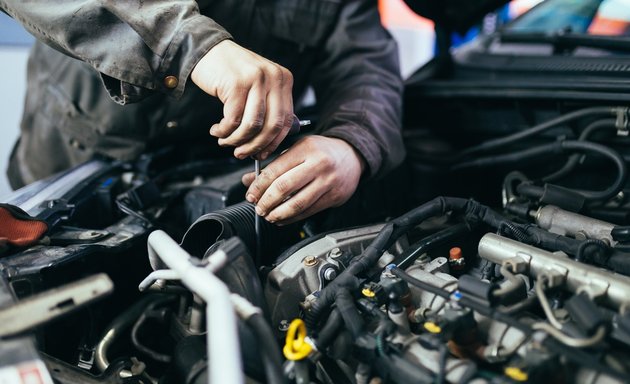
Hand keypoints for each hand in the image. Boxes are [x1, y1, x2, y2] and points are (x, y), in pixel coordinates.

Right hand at [191, 40, 293, 158]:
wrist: (207, 50)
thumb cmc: (231, 74)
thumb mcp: (258, 87)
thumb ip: (268, 109)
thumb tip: (268, 144)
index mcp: (284, 80)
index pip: (287, 120)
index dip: (274, 142)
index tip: (261, 153)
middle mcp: (274, 77)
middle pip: (272, 125)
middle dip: (255, 145)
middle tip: (241, 153)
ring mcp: (256, 79)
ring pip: (252, 125)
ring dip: (237, 140)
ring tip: (225, 142)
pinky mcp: (237, 83)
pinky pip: (233, 119)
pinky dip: (224, 131)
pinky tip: (217, 131)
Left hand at [242, 136, 365, 224]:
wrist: (352, 156)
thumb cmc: (322, 151)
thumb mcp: (298, 150)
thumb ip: (274, 165)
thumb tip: (250, 180)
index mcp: (306, 149)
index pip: (276, 170)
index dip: (259, 186)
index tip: (251, 194)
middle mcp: (318, 164)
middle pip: (285, 187)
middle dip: (267, 201)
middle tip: (258, 207)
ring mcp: (328, 181)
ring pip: (298, 203)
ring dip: (278, 213)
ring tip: (268, 215)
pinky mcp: (334, 196)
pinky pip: (309, 211)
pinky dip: (292, 218)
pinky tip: (282, 219)